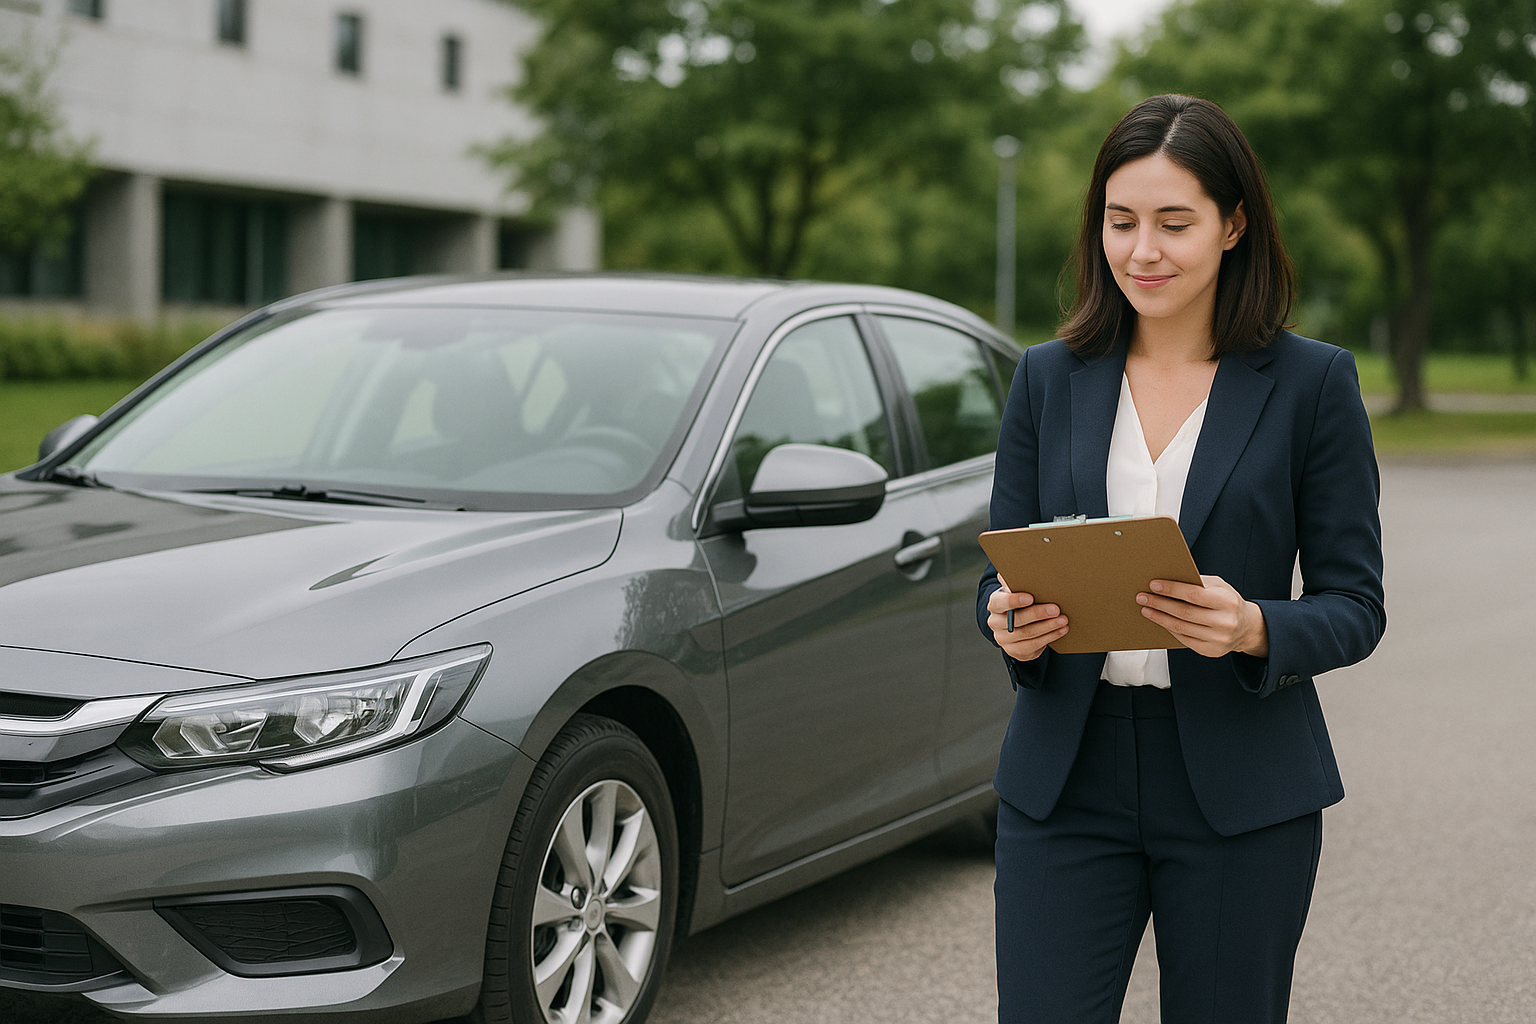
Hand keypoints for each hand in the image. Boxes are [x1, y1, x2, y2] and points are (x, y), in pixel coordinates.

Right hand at [986, 579, 1067, 661]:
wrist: (1017, 625)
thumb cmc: (1020, 602)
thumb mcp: (1017, 591)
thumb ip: (1016, 582)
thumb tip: (1018, 566)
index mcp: (995, 605)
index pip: (999, 603)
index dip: (1013, 600)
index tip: (1031, 597)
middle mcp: (995, 623)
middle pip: (1016, 620)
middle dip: (1038, 614)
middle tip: (1056, 609)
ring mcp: (1004, 639)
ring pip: (1027, 634)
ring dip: (1048, 627)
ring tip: (1063, 620)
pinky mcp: (1015, 650)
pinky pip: (1033, 646)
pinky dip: (1049, 637)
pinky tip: (1061, 630)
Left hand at [1137, 575, 1268, 658]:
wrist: (1246, 627)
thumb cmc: (1228, 602)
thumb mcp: (1220, 586)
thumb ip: (1198, 582)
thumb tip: (1170, 578)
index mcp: (1227, 601)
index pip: (1194, 594)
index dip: (1172, 589)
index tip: (1153, 585)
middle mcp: (1224, 622)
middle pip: (1184, 612)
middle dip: (1159, 603)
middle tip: (1142, 597)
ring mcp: (1218, 639)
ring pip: (1181, 627)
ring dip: (1159, 617)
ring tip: (1146, 609)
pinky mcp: (1211, 651)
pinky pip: (1184, 639)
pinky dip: (1169, 629)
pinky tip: (1160, 620)